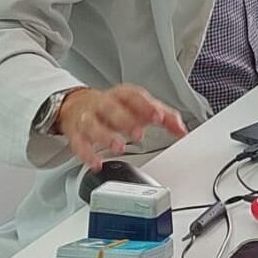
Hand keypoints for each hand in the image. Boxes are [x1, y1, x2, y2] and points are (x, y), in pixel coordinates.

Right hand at [56, 85, 186, 171]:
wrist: (77, 104)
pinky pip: (78, 144)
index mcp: (122, 95)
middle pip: (111, 109)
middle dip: (125, 120)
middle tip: (139, 133)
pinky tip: (97, 163)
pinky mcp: (75, 133)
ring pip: (93, 125)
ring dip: (105, 137)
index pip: (134, 96)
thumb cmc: (115, 106)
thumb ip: (165, 117)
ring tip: (119, 148)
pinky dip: (87, 154)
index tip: (159, 116)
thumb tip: (182, 130)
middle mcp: (103, 104)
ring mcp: (87, 118)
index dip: (146, 106)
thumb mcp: (141, 106)